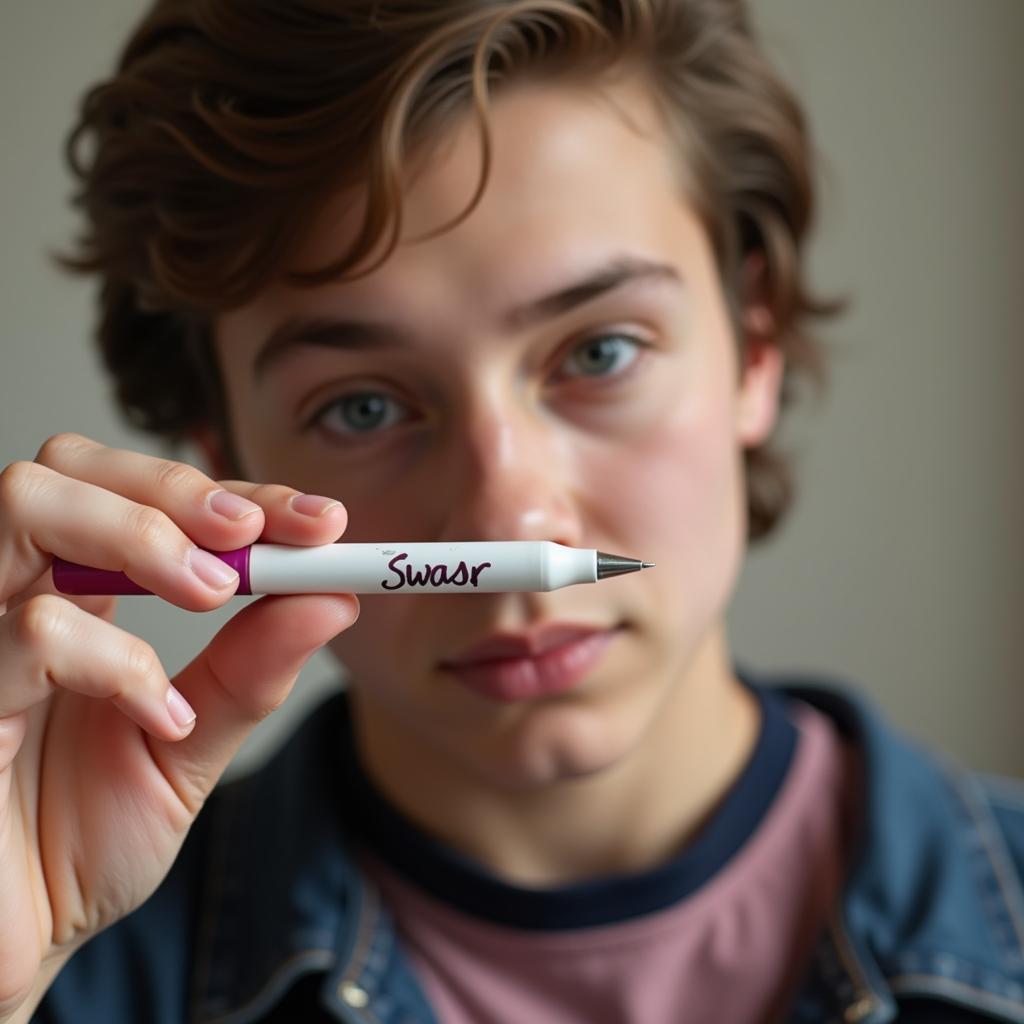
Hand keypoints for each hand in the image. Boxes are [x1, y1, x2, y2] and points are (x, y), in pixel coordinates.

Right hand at [0, 433, 358, 1019]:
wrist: (14, 940)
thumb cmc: (81, 841)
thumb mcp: (190, 748)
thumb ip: (251, 672)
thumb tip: (336, 597)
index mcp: (71, 597)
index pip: (140, 496)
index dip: (232, 492)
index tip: (321, 521)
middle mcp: (10, 595)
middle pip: (65, 466)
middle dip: (172, 487)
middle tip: (251, 536)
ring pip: (24, 504)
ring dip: (142, 536)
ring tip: (214, 592)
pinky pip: (26, 631)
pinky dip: (117, 662)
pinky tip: (164, 718)